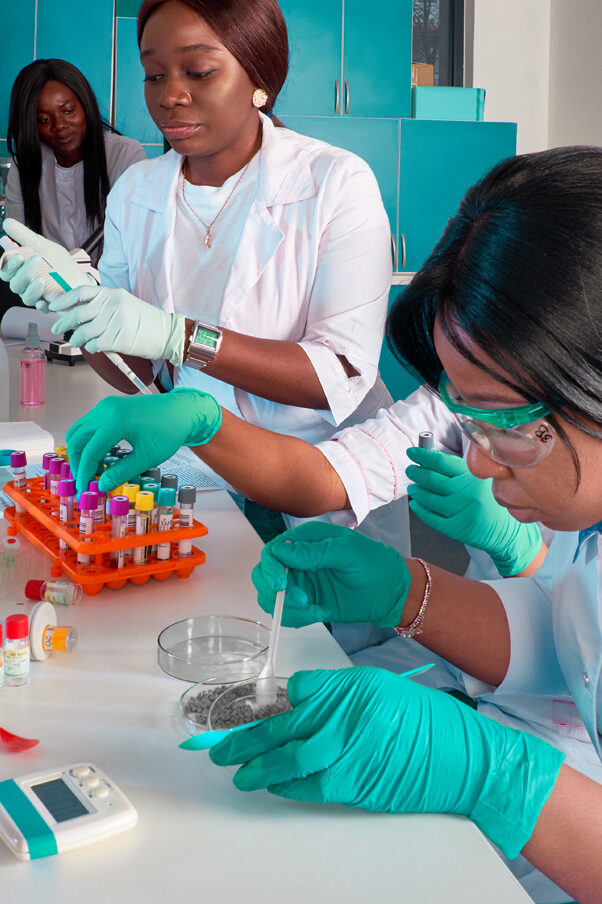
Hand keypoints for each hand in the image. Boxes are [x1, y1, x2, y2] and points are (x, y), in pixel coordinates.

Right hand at [0, 219, 93, 311]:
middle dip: (23, 273)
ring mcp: (37, 296)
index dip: (9, 264)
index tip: (18, 256)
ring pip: (26, 297)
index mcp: (20, 270)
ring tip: (42, 279)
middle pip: (15, 284)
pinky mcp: (49, 306)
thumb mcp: (42, 245)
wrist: (80, 276)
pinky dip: (42, 304)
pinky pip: (41, 308)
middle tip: (35, 260)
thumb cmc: (59, 262)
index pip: (6, 270)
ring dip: (32, 288)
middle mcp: (25, 285)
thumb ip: (24, 236)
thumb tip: (7, 222)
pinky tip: (46, 300)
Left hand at [48, 284, 185, 362]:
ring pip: (84, 332)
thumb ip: (103, 305)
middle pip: (78, 314)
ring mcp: (115, 322)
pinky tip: (93, 348)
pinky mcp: (119, 339)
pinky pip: (95, 344)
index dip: (64, 299)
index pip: (81, 292)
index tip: (53, 306)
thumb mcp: (124, 303)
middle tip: (56, 328)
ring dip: (76, 338)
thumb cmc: (145, 320)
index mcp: (112, 294)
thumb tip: (77, 312)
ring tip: (75, 341)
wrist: (166, 333)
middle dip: (63, 322)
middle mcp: (112, 305)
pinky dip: (91, 348)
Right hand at [66, 388, 221, 494]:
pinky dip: (88, 441)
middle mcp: (106, 410)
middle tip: (84, 479)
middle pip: (77, 439)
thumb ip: (121, 473)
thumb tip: (101, 485)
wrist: (181, 412)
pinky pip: (88, 424)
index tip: (83, 487)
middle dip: (78, 462)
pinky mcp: (108, 406)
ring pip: (79, 430)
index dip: (84, 472)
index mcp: (115, 421)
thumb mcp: (146, 458)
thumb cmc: (169, 431)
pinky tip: (99, 455)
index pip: (89, 451)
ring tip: (92, 469)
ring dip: (81, 450)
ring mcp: (106, 406)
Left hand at [210, 666, 563, 859]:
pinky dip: (286, 786)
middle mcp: (343, 722)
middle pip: (280, 732)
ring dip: (257, 769)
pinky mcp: (353, 788)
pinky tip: (272, 784)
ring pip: (287, 764)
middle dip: (244, 742)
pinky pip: (309, 787)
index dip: (258, 709)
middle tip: (220, 750)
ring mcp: (347, 758)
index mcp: (348, 690)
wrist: (459, 758)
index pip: (291, 697)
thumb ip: (332, 690)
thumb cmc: (422, 719)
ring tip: (237, 772)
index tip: (235, 714)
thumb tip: (294, 695)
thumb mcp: (375, 686)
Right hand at [251, 522, 410, 627]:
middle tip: (302, 601)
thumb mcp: (348, 553)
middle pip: (264, 575)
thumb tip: (282, 551)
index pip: (273, 551)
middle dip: (275, 592)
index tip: (280, 584)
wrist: (393, 593)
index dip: (270, 568)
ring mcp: (301, 583)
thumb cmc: (376, 565)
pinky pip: (286, 613)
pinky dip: (296, 618)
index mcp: (307, 541)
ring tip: (314, 610)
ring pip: (271, 597)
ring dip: (287, 608)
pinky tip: (319, 613)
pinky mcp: (306, 603)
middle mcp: (298, 561)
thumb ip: (315, 552)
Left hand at [406, 448, 541, 575]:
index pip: (442, 462)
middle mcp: (468, 491)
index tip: (412, 452)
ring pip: (430, 499)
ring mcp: (462, 511)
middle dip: (416, 473)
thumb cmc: (486, 499)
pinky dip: (420, 510)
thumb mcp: (478, 478)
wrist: (504, 529)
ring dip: (417, 491)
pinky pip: (432, 518)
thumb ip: (456, 469)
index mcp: (472, 475)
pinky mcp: (457, 528)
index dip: (423, 455)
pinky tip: (416, 504)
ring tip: (413, 488)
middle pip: (432, 480)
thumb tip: (426, 458)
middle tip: (411, 470)